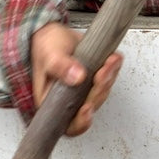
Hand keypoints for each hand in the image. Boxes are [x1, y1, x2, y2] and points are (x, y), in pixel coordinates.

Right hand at [30, 21, 123, 136]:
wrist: (53, 34)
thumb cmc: (45, 47)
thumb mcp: (49, 55)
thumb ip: (60, 66)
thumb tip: (76, 77)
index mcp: (53, 102)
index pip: (69, 124)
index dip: (81, 121)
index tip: (86, 108)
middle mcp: (69, 100)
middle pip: (90, 107)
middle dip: (98, 91)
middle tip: (101, 74)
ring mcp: (83, 91)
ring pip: (101, 94)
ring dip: (108, 78)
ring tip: (109, 62)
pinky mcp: (94, 80)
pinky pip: (108, 80)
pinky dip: (113, 69)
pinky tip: (113, 59)